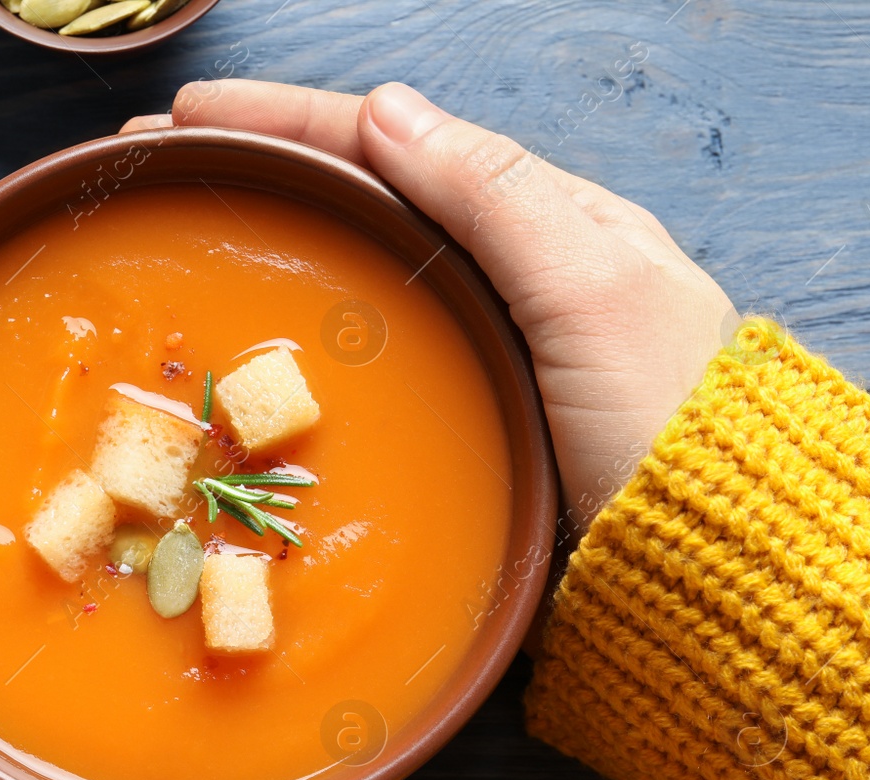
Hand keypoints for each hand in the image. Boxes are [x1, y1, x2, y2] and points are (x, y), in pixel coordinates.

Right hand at [125, 81, 736, 526]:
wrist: (707, 578)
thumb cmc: (665, 432)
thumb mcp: (593, 291)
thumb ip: (497, 197)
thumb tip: (388, 111)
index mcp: (552, 226)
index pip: (402, 145)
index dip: (292, 121)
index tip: (194, 116)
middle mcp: (514, 280)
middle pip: (368, 198)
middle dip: (262, 170)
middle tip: (163, 163)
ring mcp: (486, 356)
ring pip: (365, 274)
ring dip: (273, 242)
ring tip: (189, 228)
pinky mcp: (468, 429)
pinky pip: (372, 357)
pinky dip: (304, 333)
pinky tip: (255, 345)